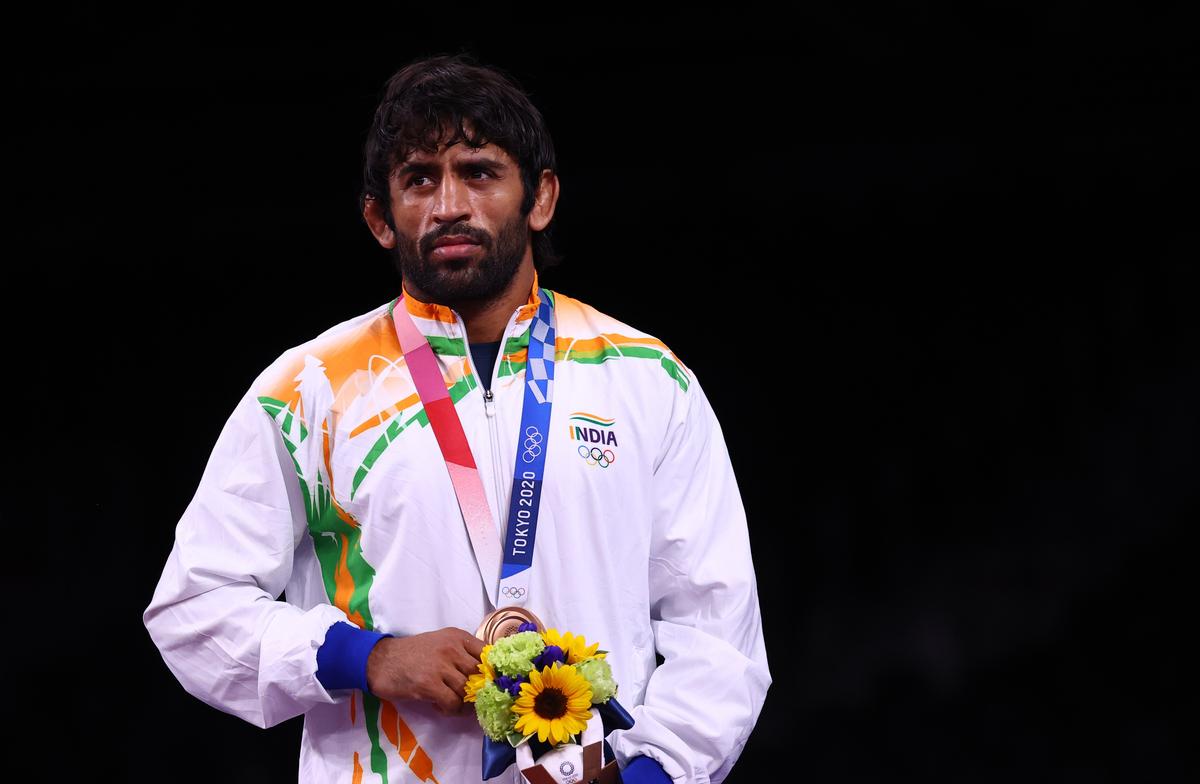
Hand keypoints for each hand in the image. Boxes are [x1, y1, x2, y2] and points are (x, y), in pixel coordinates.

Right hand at [366, 627, 484, 715]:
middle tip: (468, 698)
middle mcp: (452, 648)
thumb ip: (462, 653)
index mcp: (457, 637)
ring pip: (466, 691)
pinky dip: (450, 710)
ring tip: (449, 702)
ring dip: (461, 702)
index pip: (488, 654)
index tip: (489, 683)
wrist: (379, 660)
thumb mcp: (440, 643)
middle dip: (477, 690)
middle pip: (479, 675)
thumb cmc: (411, 654)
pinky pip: (452, 703)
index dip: (492, 672)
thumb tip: (486, 675)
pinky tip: (439, 706)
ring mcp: (441, 666)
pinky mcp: (429, 684)